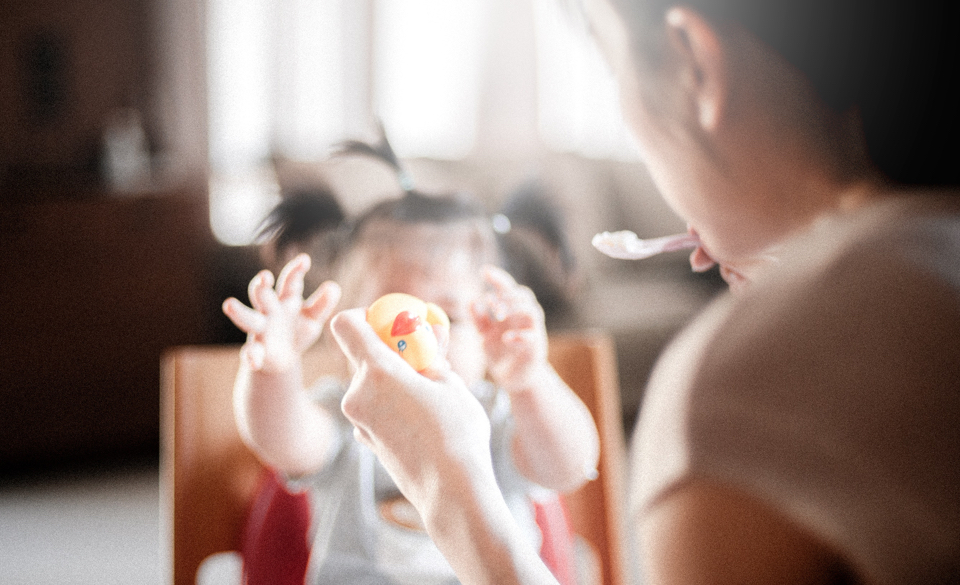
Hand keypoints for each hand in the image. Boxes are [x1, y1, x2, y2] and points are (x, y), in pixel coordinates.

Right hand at [222, 254, 341, 372]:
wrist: (283, 359)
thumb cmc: (298, 331)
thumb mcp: (313, 319)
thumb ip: (322, 304)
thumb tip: (333, 287)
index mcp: (285, 300)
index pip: (289, 282)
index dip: (296, 271)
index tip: (305, 260)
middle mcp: (269, 311)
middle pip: (262, 295)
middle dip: (261, 286)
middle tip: (264, 277)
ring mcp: (260, 330)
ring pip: (248, 318)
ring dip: (239, 312)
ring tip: (229, 304)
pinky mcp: (257, 350)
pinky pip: (251, 352)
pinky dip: (251, 356)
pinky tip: (253, 360)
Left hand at [330, 308, 495, 510]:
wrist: (451, 492)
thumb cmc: (457, 434)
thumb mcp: (451, 383)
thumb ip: (432, 355)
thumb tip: (429, 333)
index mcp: (377, 372)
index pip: (346, 325)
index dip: (364, 316)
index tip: (390, 323)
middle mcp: (357, 394)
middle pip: (361, 355)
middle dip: (389, 350)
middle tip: (422, 356)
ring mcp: (358, 420)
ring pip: (369, 383)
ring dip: (393, 378)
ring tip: (430, 391)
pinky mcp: (365, 440)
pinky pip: (373, 408)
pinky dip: (391, 403)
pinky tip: (421, 417)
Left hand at [472, 266, 548, 391]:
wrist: (515, 379)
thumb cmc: (501, 353)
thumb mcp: (485, 335)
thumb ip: (479, 319)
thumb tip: (472, 301)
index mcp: (512, 312)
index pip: (509, 289)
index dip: (499, 278)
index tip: (484, 271)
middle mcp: (525, 318)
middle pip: (524, 295)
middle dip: (507, 295)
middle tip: (490, 301)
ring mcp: (533, 332)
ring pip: (533, 311)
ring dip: (515, 309)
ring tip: (497, 314)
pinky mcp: (536, 349)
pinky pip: (532, 337)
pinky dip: (519, 336)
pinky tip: (505, 338)